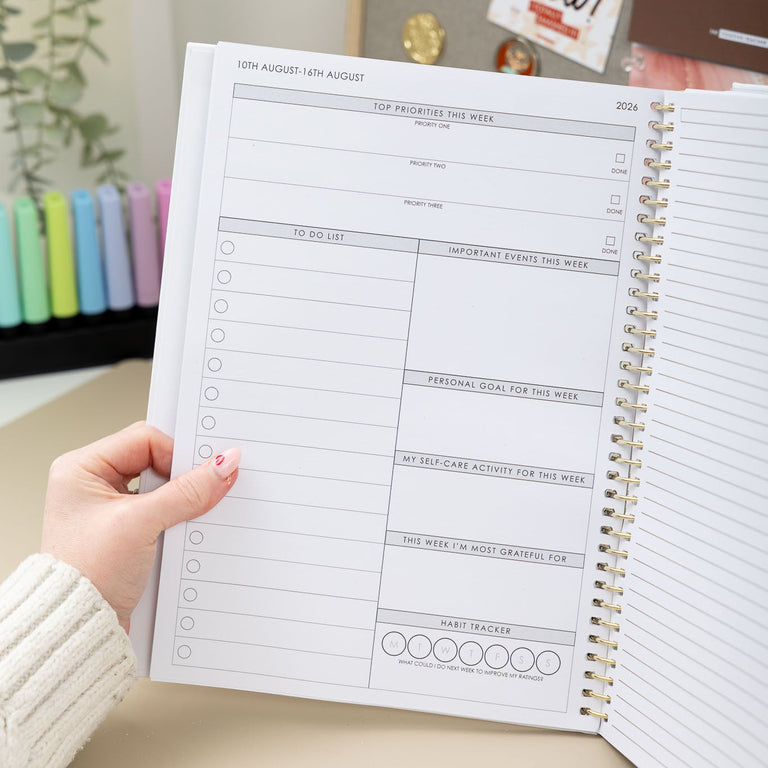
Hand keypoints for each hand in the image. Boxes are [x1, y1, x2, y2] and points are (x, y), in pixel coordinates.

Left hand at [40, 421, 239, 632]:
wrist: (80, 628)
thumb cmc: (87, 575)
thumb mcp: (141, 524)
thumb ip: (188, 491)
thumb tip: (224, 465)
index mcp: (81, 468)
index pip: (145, 439)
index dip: (177, 454)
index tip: (205, 472)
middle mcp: (92, 483)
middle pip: (155, 459)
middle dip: (182, 476)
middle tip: (205, 487)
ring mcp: (108, 507)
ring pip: (161, 485)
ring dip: (181, 498)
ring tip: (189, 513)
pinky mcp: (124, 529)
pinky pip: (160, 507)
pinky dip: (177, 514)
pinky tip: (185, 526)